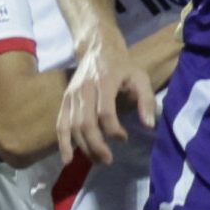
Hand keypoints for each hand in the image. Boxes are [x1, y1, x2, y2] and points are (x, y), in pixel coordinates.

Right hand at [58, 38, 155, 166]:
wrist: (97, 49)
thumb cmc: (122, 66)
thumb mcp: (140, 77)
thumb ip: (146, 100)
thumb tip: (149, 125)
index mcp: (104, 82)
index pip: (105, 112)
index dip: (114, 130)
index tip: (124, 138)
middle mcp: (84, 89)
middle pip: (86, 123)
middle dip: (96, 145)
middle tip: (108, 159)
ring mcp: (71, 96)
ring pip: (73, 127)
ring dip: (84, 147)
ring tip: (97, 160)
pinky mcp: (64, 101)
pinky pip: (60, 125)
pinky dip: (63, 143)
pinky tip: (68, 159)